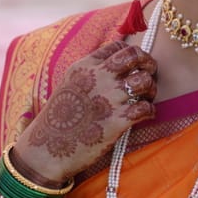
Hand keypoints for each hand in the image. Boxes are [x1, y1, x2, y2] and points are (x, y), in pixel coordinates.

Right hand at [12, 41, 156, 185]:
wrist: (47, 150)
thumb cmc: (58, 120)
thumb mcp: (69, 85)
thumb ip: (90, 72)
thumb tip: (116, 66)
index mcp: (85, 67)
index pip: (118, 46)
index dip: (132, 54)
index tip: (135, 65)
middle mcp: (97, 78)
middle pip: (135, 56)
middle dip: (148, 63)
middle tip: (149, 74)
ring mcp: (108, 99)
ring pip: (145, 81)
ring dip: (151, 89)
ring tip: (145, 98)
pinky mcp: (117, 122)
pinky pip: (146, 108)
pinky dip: (150, 111)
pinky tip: (144, 115)